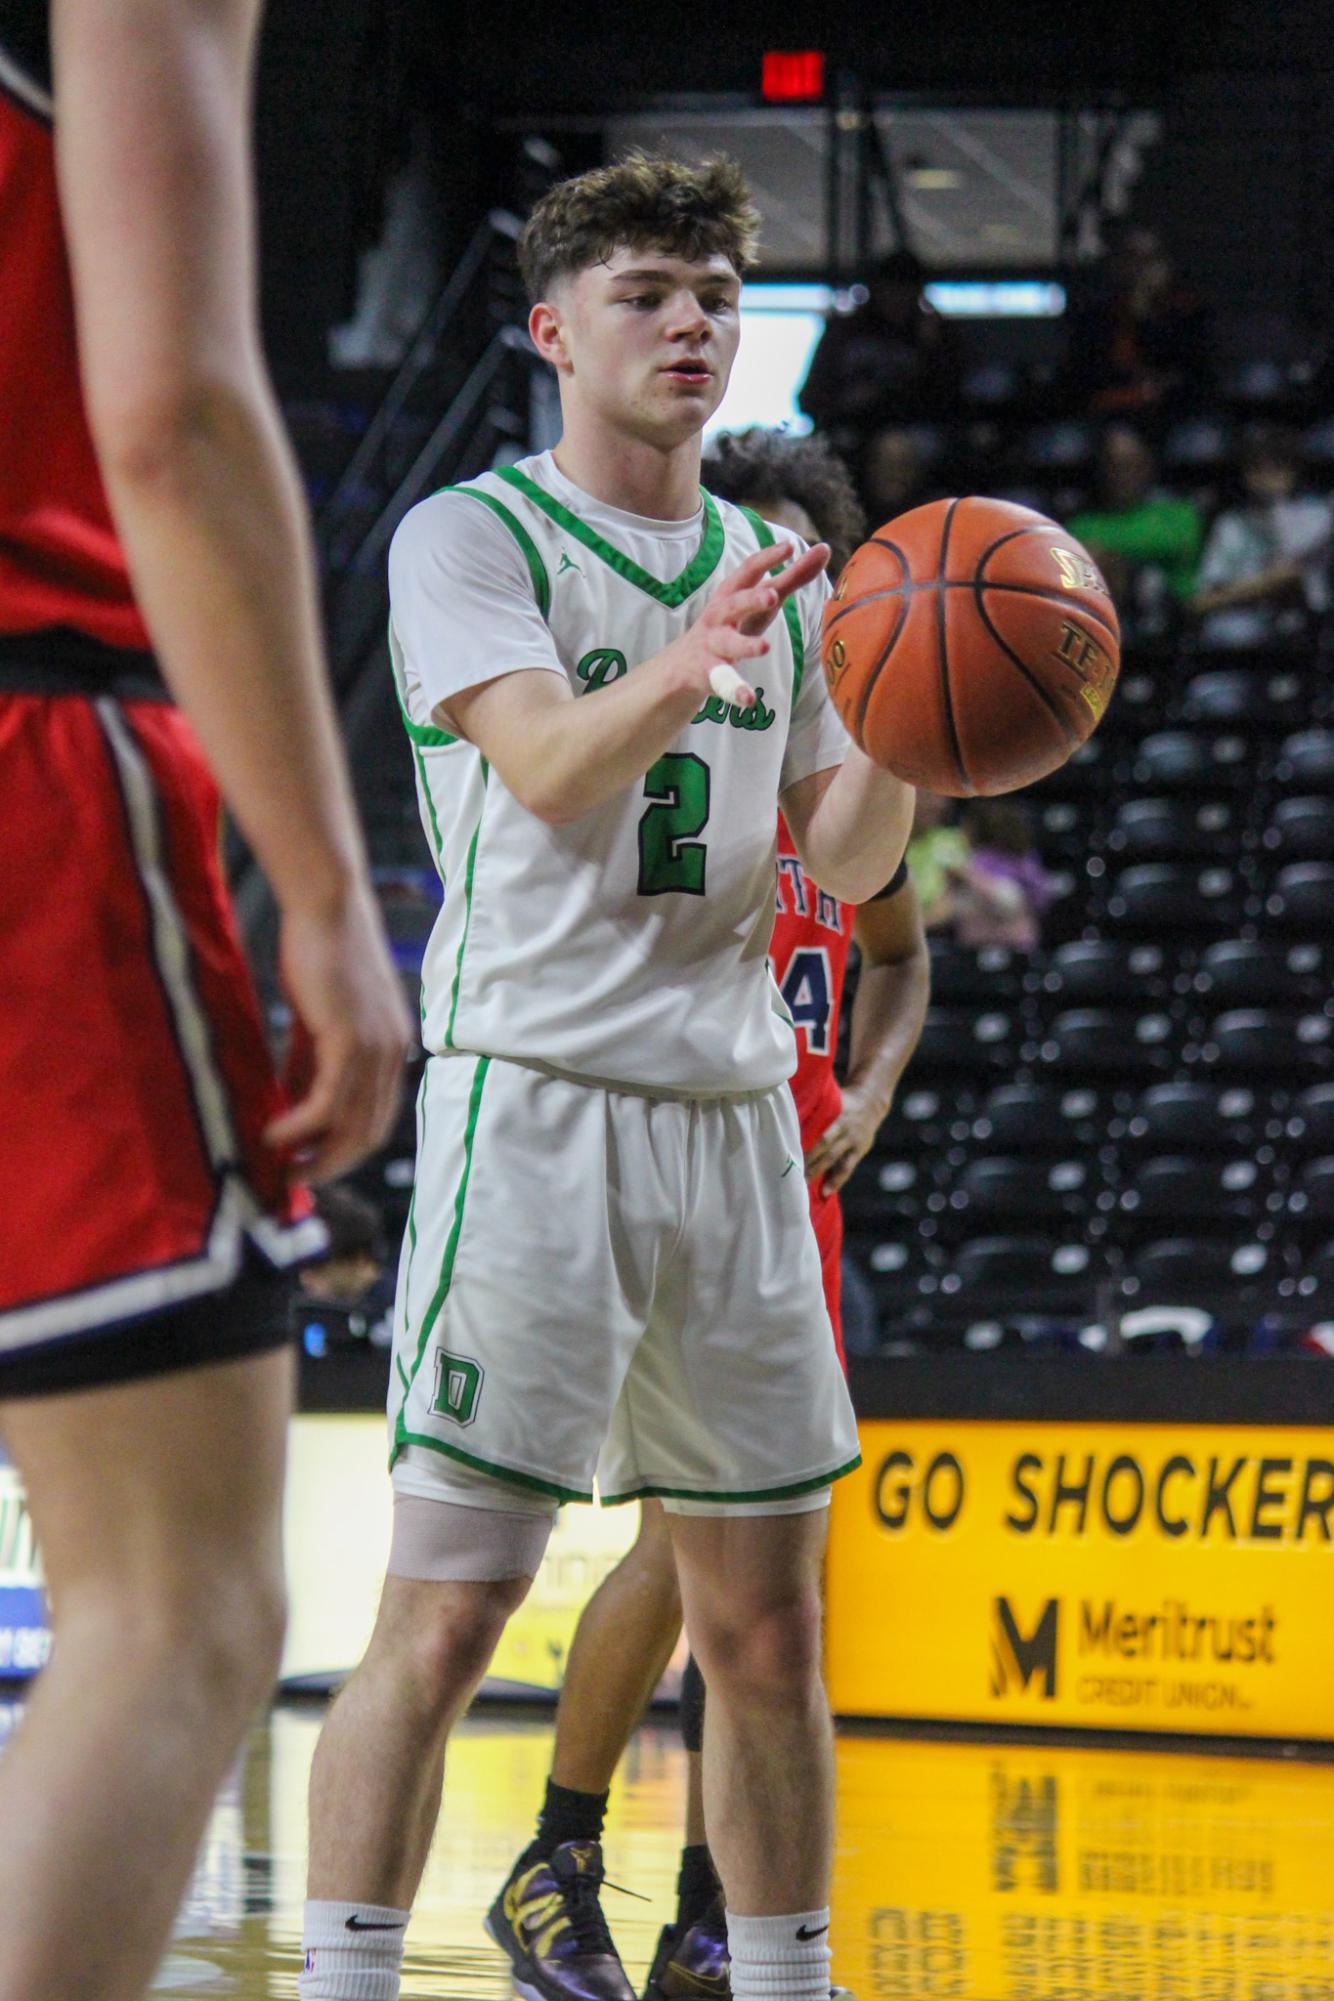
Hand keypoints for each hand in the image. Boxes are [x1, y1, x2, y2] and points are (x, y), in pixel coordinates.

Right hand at [265, 884, 410, 1182]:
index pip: (378, 1117)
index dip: (346, 1148)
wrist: (326, 905)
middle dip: (333, 1163)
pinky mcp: (350, 1039)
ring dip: (314, 1153)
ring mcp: (376, 1048)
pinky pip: (327, 1102)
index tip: (312, 1164)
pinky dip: (300, 1126)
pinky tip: (274, 1133)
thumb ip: (310, 1059)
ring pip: (350, 1123)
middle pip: (369, 1132)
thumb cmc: (319, 953)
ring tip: (279, 1165)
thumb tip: (293, 1100)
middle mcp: (393, 1053)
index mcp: (393, 1049)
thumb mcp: (318, 1018)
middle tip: (295, 1179)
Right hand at [672, 539, 829, 709]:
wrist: (681, 667)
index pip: (748, 571)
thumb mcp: (758, 602)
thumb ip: (791, 578)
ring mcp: (712, 644)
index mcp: (732, 594)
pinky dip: (735, 690)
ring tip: (764, 648)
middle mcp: (719, 615)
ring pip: (727, 643)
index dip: (767, 559)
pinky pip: (723, 682)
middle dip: (751, 599)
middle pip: (734, 603)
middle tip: (773, 596)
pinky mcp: (708, 673)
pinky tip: (749, 700)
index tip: (789, 547)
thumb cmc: (730, 625)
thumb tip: (823, 549)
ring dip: (745, 644)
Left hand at [804, 1085, 890, 1196]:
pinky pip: (848, 1168)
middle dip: (813, 1165)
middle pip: (829, 1152)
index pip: (824, 1138)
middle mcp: (847, 1132)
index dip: (812, 1151)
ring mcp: (855, 1142)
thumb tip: (792, 1119)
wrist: (872, 1101)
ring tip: (811, 1187)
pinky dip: (837, 1180)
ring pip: (838, 1162)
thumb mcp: (832, 1101)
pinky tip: (827, 1191)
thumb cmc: (842, 1101)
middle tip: (798, 1177)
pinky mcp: (860, 1150)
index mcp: (840, 1119)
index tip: (796, 1158)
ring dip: (825, 1175)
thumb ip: (818, 1112)